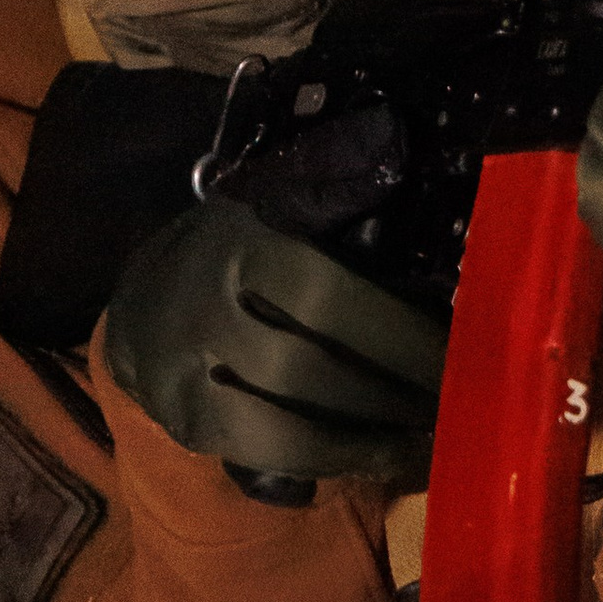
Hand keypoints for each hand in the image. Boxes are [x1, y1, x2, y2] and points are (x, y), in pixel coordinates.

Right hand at [101, 200, 444, 481]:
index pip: (325, 296)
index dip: (397, 335)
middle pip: (307, 370)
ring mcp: (186, 372)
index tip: (457, 355)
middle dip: (391, 396)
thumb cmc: (244, 251)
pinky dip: (326, 462)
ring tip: (425, 443)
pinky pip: (261, 455)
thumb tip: (394, 139)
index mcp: (243, 244)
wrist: (145, 300)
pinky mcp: (184, 420)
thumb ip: (334, 181)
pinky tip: (374, 458)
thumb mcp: (280, 201)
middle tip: (453, 408)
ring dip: (365, 442)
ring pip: (282, 426)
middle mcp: (205, 308)